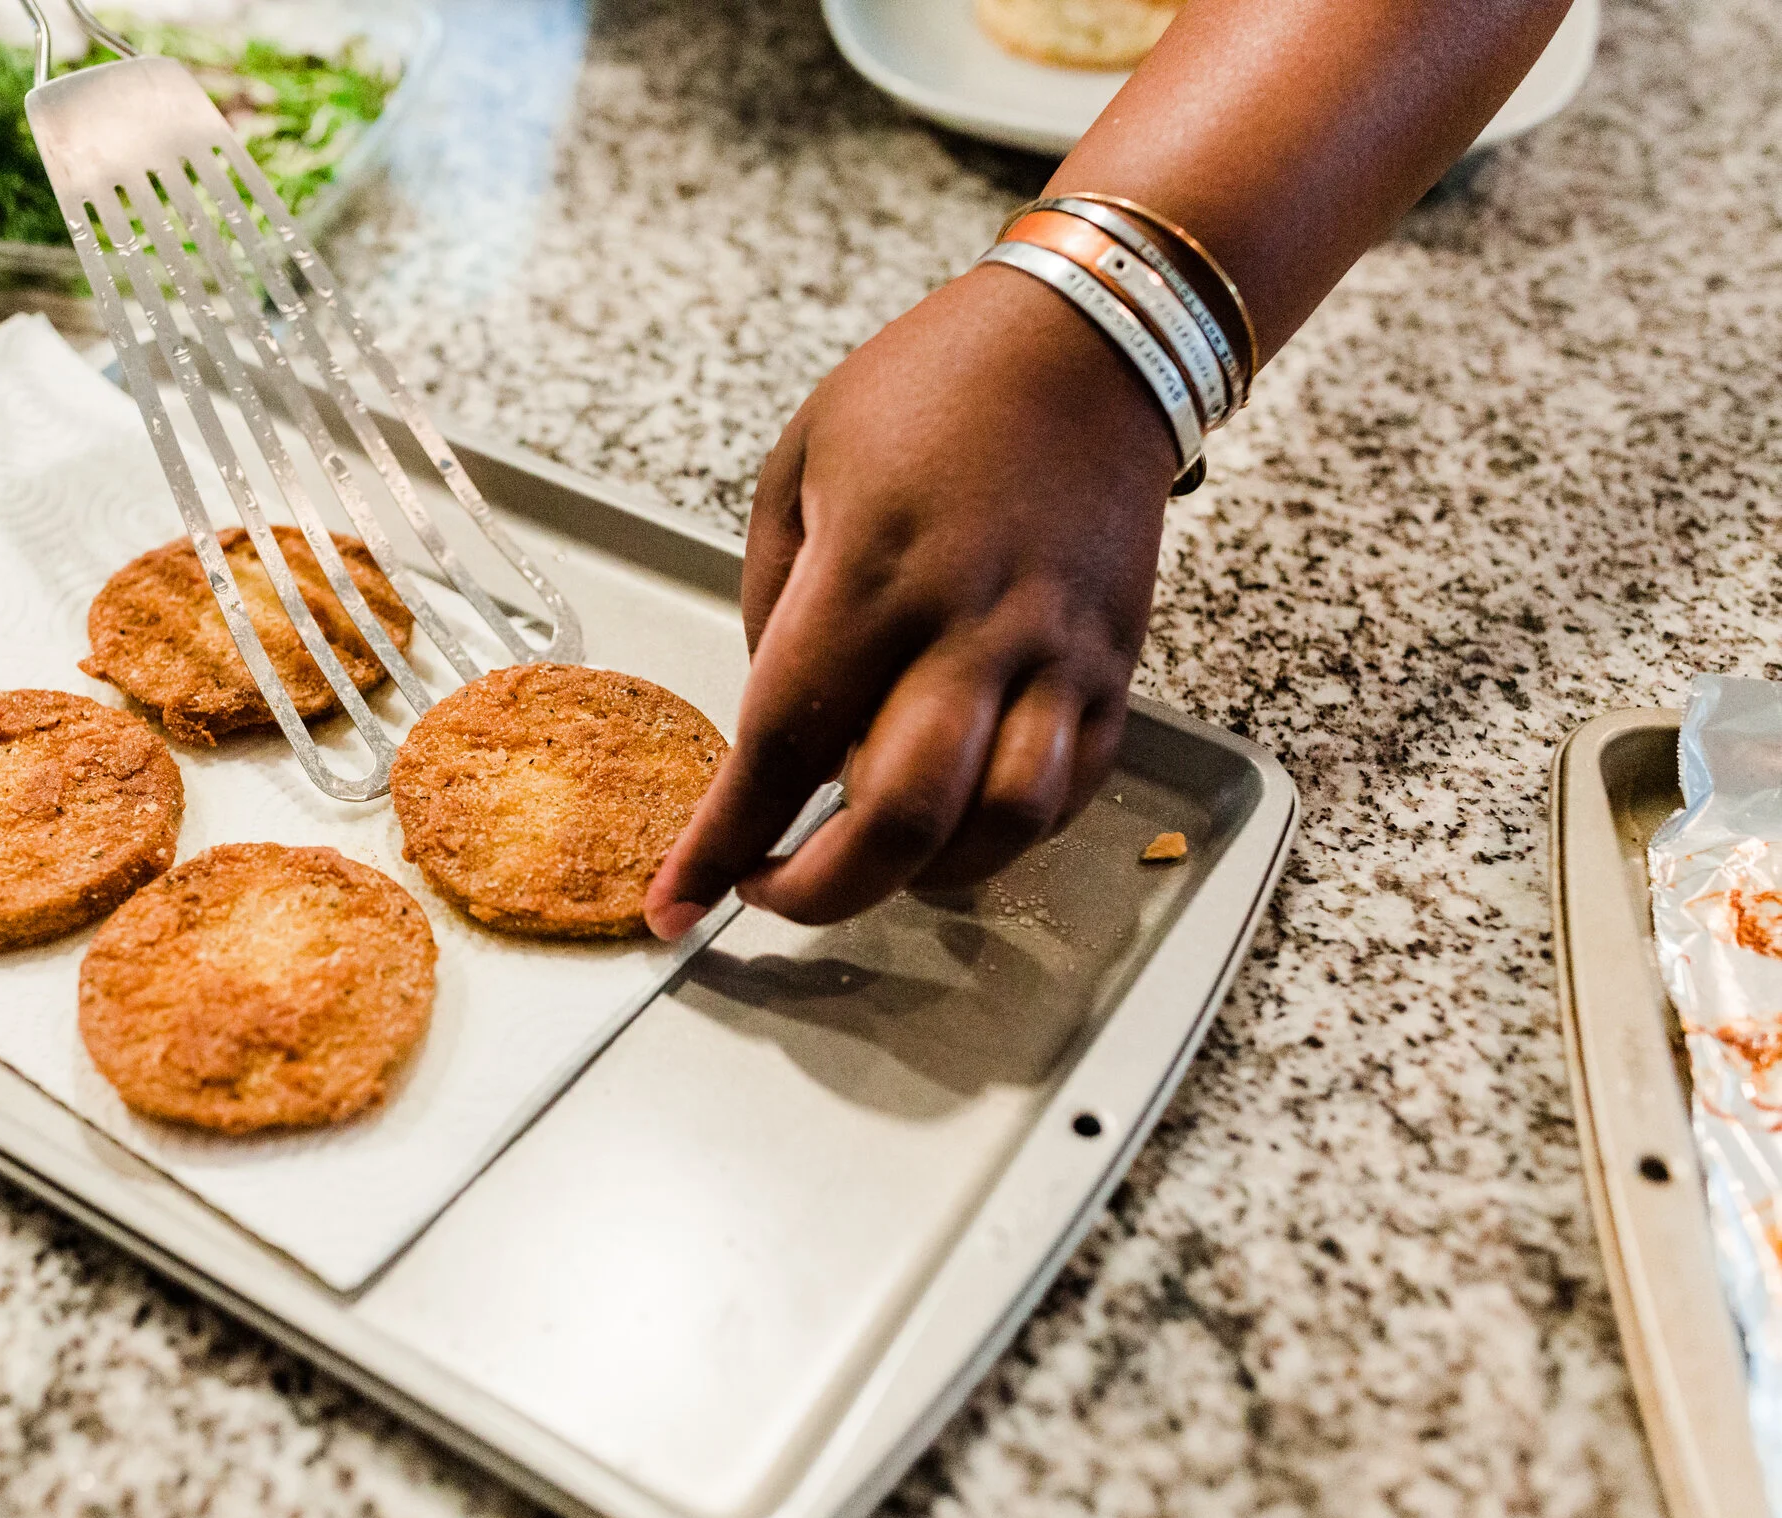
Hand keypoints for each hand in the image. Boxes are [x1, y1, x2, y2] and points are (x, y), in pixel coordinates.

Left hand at [645, 262, 1178, 936]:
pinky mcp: (1115, 667)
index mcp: (871, 575)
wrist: (1092, 342)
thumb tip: (780, 725)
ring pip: (1002, 825)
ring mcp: (1056, 655)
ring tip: (868, 858)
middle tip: (770, 891)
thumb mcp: (796, 471)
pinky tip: (953, 823)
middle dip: (820, 891)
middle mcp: (972, 628)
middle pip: (900, 818)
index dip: (722, 843)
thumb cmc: (930, 389)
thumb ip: (777, 607)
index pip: (785, 746)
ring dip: (922, 875)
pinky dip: (1002, 836)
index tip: (675, 903)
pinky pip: (1068, 795)